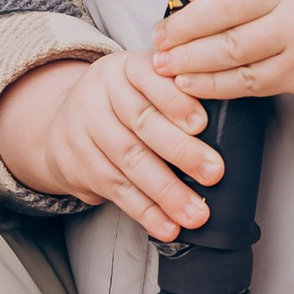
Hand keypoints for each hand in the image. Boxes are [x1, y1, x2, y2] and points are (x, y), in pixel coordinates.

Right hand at [0, 49, 223, 243]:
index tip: (202, 123)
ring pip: (129, 160)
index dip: (176, 101)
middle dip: (182, 151)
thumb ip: (178, 94)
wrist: (62, 120)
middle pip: (142, 122)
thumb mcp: (145, 83)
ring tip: (196, 212)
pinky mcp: (78, 163)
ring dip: (167, 192)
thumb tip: (231, 125)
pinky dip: (145, 211)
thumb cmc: (124, 102)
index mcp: (126, 68)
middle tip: (213, 173)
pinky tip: (167, 225)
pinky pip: (116, 189)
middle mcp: (101, 93)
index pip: (150, 79)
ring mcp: (85, 128)